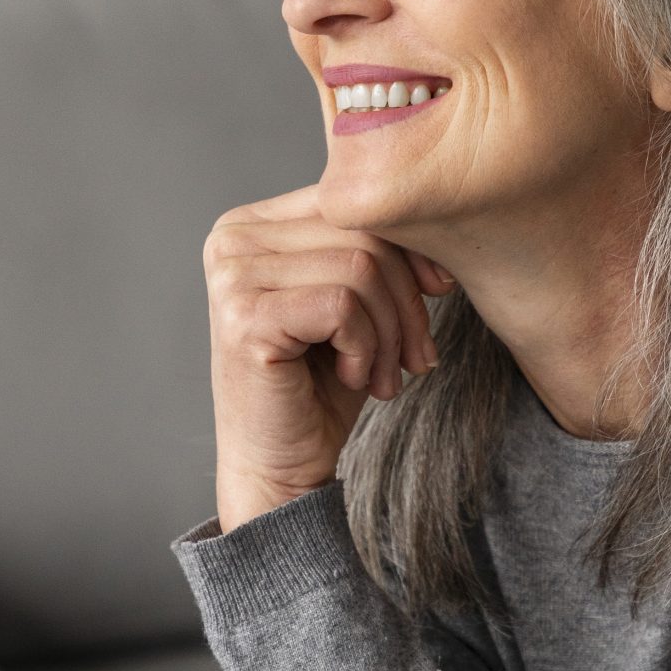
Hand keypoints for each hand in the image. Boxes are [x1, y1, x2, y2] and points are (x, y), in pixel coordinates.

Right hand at [202, 185, 457, 529]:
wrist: (282, 466)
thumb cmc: (321, 385)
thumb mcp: (356, 302)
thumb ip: (373, 249)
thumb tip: (433, 218)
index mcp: (253, 224)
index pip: (353, 204)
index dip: (409, 247)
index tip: (438, 293)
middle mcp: (232, 239)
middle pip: (362, 232)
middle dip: (406, 300)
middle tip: (414, 358)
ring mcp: (232, 276)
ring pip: (360, 268)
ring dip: (390, 332)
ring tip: (383, 374)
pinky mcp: (244, 317)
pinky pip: (343, 306)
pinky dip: (367, 348)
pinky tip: (354, 377)